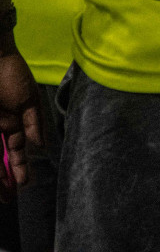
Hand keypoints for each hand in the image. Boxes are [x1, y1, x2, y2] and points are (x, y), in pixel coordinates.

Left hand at [0, 50, 40, 196]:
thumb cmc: (12, 76)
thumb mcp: (28, 100)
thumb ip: (34, 123)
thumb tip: (41, 146)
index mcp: (12, 124)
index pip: (16, 151)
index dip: (20, 167)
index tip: (25, 184)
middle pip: (0, 158)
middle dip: (4, 178)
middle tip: (7, 198)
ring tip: (2, 192)